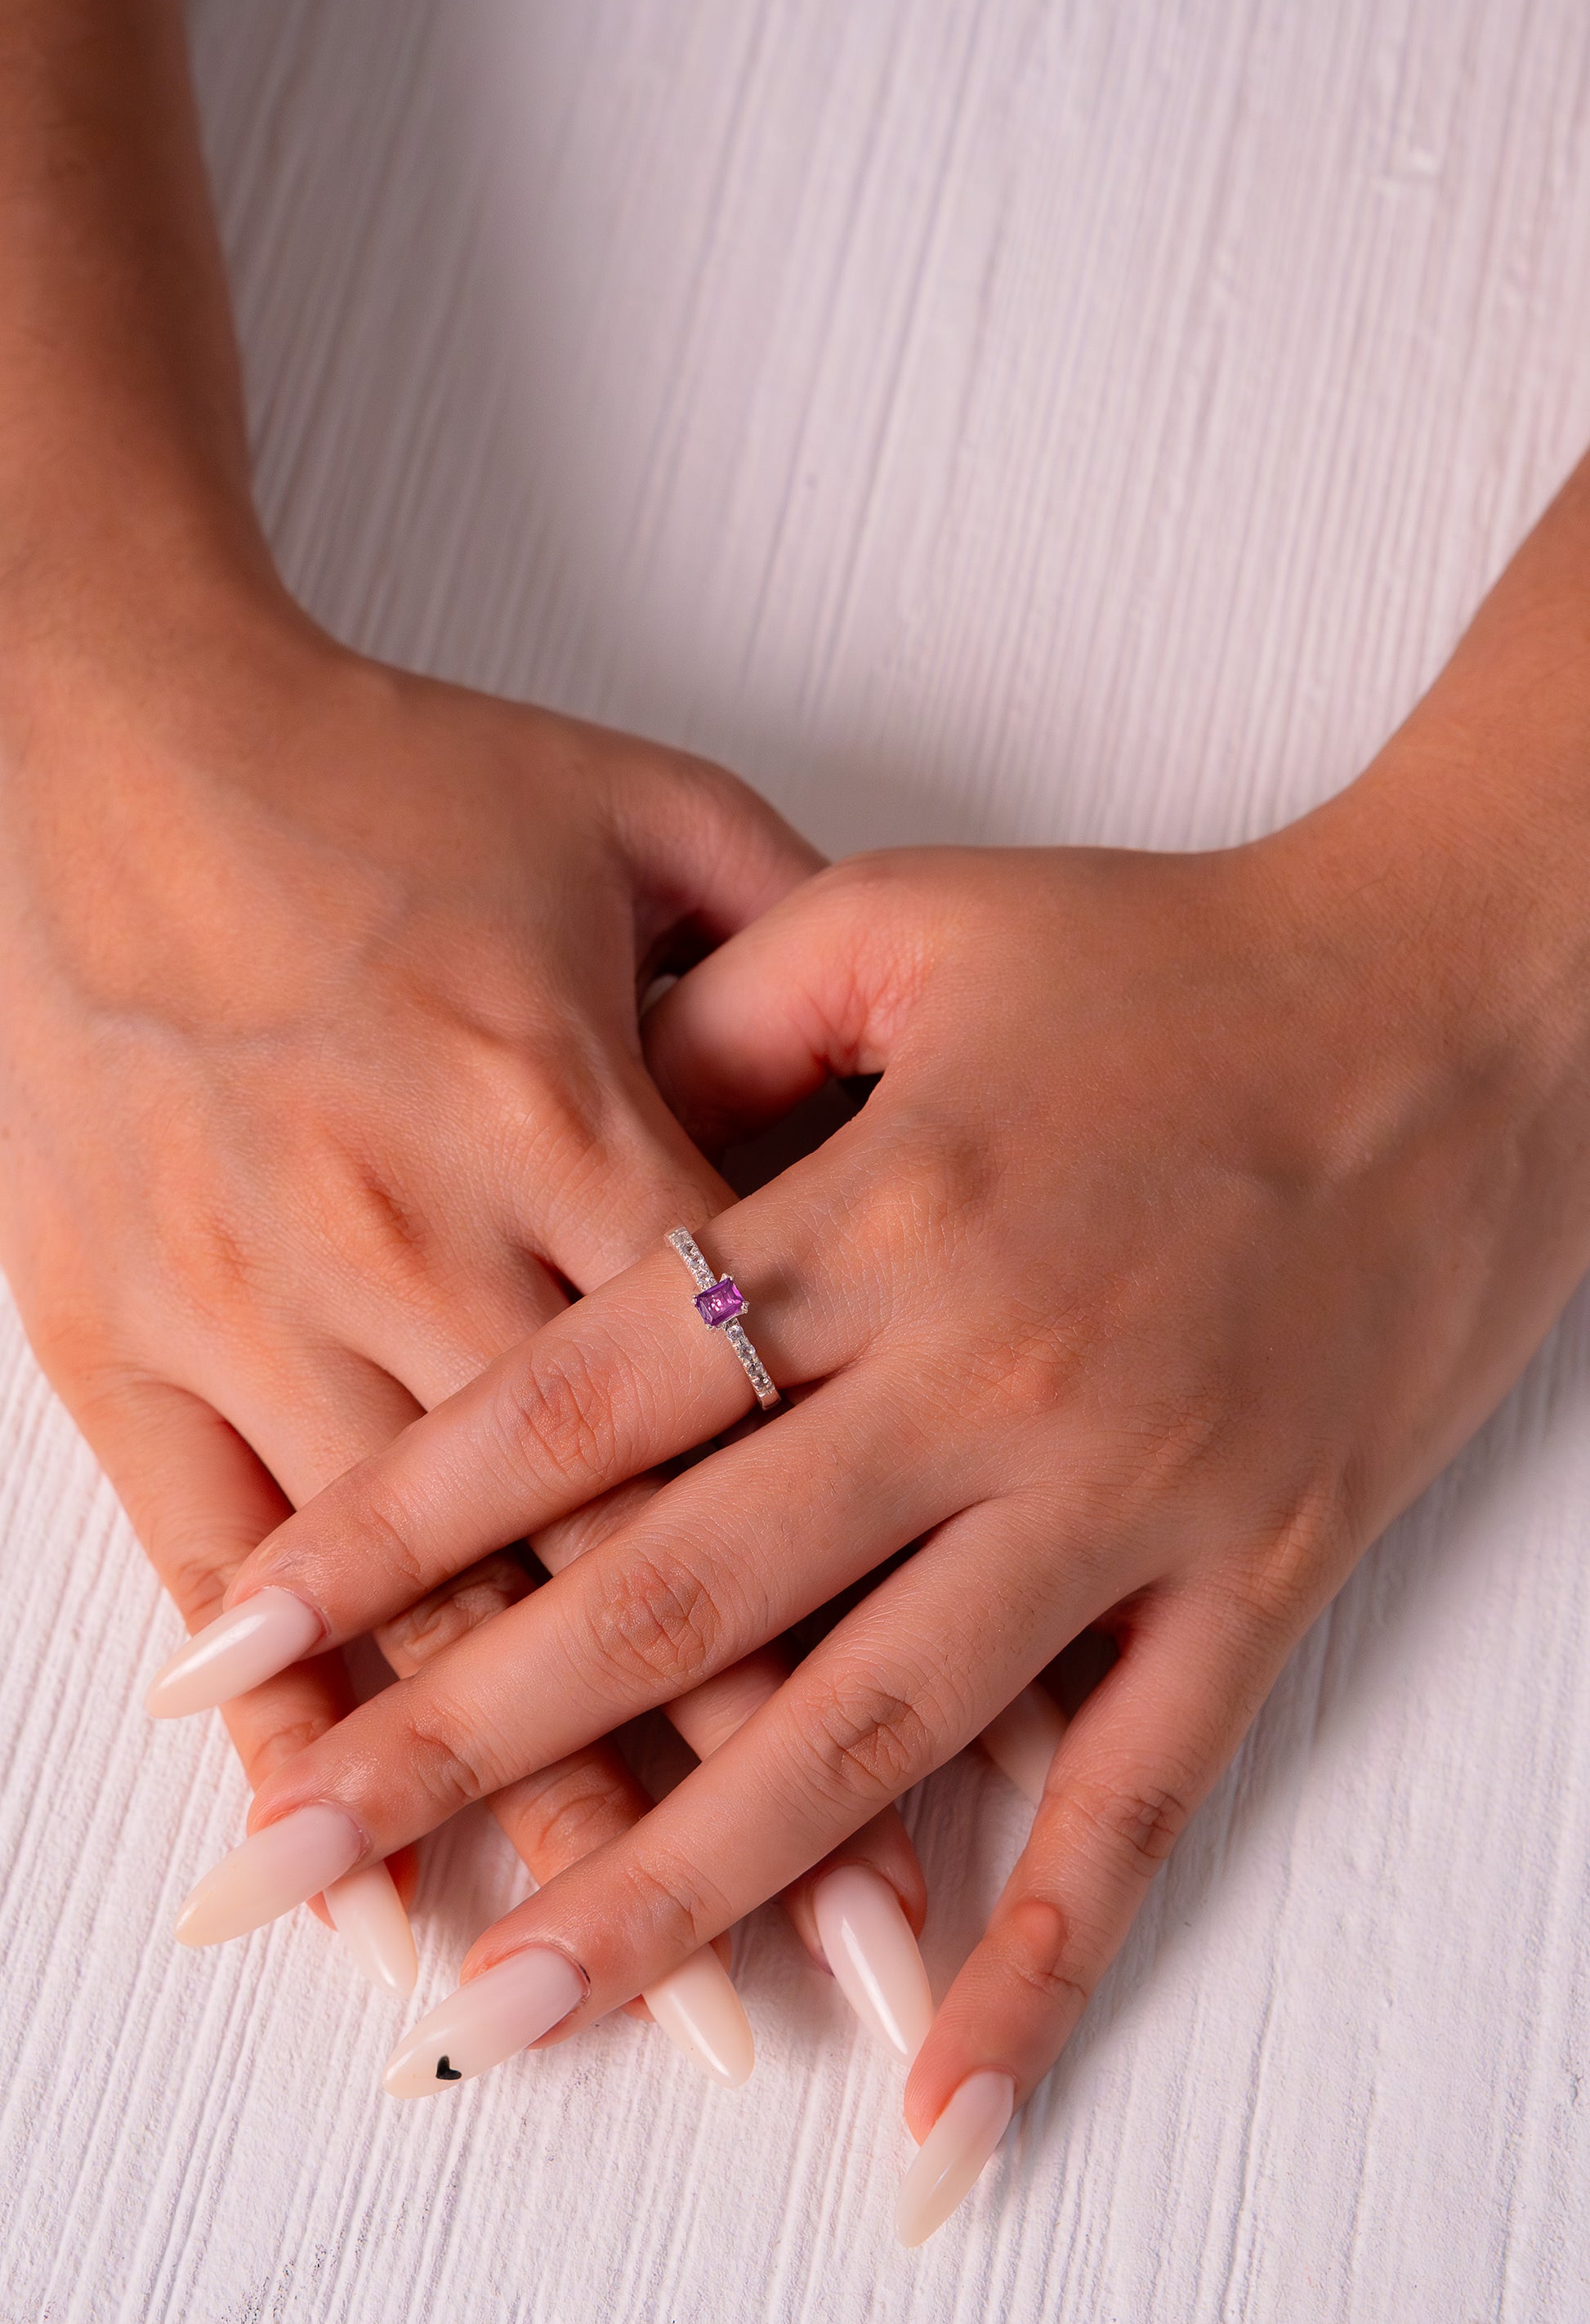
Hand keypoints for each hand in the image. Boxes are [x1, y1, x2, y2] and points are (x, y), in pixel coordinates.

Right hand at [0, 572, 820, 1913]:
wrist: (107, 740)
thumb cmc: (389, 779)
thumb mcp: (634, 808)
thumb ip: (795, 950)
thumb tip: (914, 1095)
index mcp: (572, 1105)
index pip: (752, 1420)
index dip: (853, 1606)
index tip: (951, 1786)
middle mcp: (429, 1231)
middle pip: (613, 1558)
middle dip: (725, 1790)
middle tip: (831, 1980)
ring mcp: (264, 1299)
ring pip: (430, 1611)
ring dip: (534, 1818)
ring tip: (628, 1996)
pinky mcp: (123, 1336)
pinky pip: (220, 1572)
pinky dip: (297, 1735)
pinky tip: (362, 1880)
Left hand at [177, 686, 1589, 2237]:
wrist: (1463, 1006)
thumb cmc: (1173, 956)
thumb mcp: (917, 923)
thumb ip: (723, 1017)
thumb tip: (563, 1125)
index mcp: (878, 1209)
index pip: (581, 1404)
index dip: (390, 1529)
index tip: (232, 1650)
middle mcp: (982, 1369)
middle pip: (681, 1592)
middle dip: (459, 1742)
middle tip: (282, 1865)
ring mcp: (1125, 1494)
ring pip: (869, 1730)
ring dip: (677, 1889)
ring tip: (506, 2011)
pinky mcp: (1256, 1578)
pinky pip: (1140, 1799)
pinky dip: (1039, 1959)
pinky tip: (929, 2101)